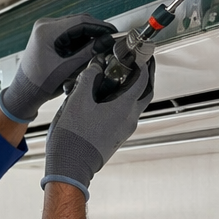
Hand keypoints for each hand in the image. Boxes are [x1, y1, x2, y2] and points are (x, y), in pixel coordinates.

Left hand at [0, 14, 115, 123]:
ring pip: (74, 27)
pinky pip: (68, 33)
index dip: (100, 26)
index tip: (113, 32)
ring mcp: (45, 29)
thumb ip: (89, 51)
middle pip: (78, 22)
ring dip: (88, 36)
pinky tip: (89, 49)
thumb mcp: (68, 67)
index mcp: (47, 30)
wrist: (24, 91)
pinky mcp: (47, 35)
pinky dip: (80, 40)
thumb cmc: (41, 83)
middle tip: (111, 40)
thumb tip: (107, 40)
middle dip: (95, 31)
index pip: (80, 21)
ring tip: (101, 46)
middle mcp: (45, 25)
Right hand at [40, 50, 154, 197]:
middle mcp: (129, 119)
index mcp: (124, 108)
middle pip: (146, 92)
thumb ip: (88, 80)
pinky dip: (125, 100)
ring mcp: (124, 129)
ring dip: (135, 88)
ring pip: (137, 103)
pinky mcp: (117, 136)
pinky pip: (127, 114)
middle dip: (147, 75)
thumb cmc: (73, 138)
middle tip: (143, 63)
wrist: (71, 166)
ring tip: (125, 77)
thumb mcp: (77, 101)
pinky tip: (110, 96)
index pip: (142, 79)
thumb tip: (95, 67)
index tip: (142, 53)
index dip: (143, 63)